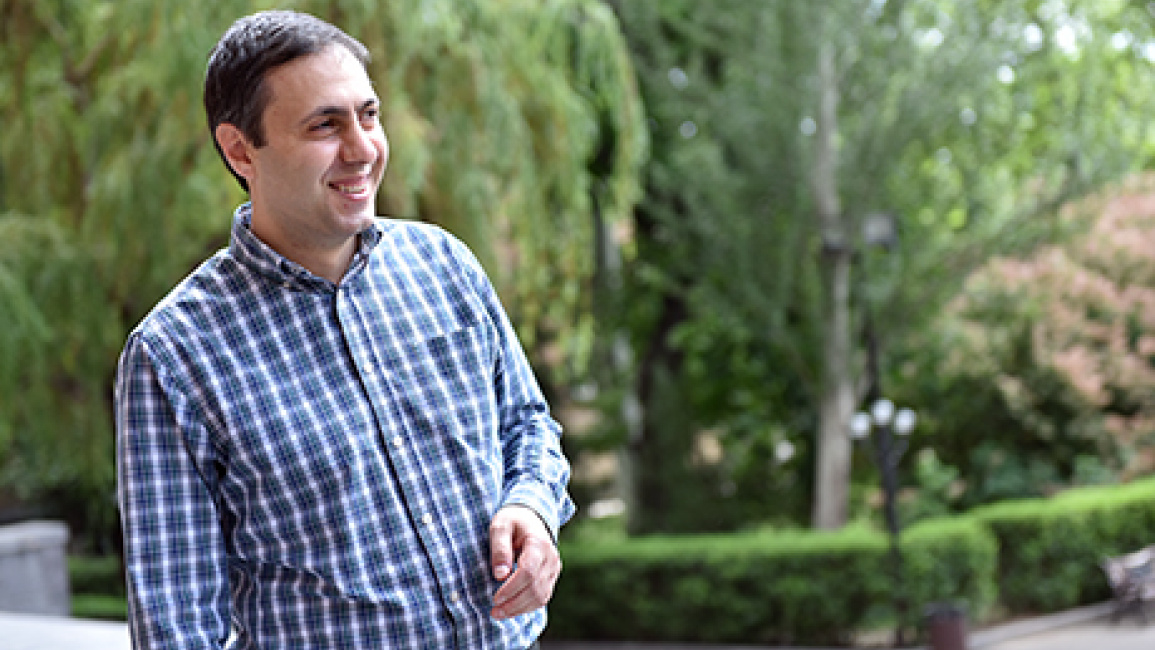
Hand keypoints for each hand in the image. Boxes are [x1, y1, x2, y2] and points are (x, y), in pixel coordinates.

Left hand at [489, 504, 560, 619]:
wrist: (530, 518)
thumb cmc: (512, 521)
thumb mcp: (500, 526)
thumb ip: (499, 548)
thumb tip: (500, 575)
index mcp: (538, 543)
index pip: (528, 572)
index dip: (512, 588)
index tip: (495, 598)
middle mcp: (551, 557)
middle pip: (535, 588)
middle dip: (513, 603)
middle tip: (494, 612)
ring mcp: (554, 568)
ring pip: (540, 596)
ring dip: (520, 609)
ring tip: (499, 614)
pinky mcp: (551, 576)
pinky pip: (542, 596)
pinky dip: (527, 607)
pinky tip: (511, 609)